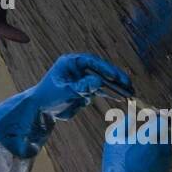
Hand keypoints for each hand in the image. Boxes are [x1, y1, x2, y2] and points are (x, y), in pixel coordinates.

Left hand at [0, 53, 134, 157]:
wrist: (41, 109)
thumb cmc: (48, 96)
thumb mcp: (64, 91)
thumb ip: (81, 87)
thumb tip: (99, 82)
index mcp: (71, 62)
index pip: (92, 62)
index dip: (105, 68)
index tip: (115, 77)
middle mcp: (79, 68)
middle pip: (101, 70)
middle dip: (116, 78)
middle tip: (128, 84)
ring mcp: (84, 78)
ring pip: (104, 80)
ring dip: (116, 87)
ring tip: (130, 92)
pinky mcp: (87, 89)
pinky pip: (101, 90)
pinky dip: (111, 94)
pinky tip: (121, 98)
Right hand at [78, 111, 171, 171]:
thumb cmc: (116, 161)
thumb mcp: (115, 137)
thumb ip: (125, 122)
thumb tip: (131, 115)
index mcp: (152, 136)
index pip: (162, 118)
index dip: (157, 115)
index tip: (151, 115)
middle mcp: (163, 146)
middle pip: (166, 130)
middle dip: (159, 127)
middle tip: (148, 128)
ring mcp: (167, 158)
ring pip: (166, 143)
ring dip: (158, 141)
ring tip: (144, 145)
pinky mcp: (166, 169)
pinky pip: (165, 156)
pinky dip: (158, 153)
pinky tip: (145, 158)